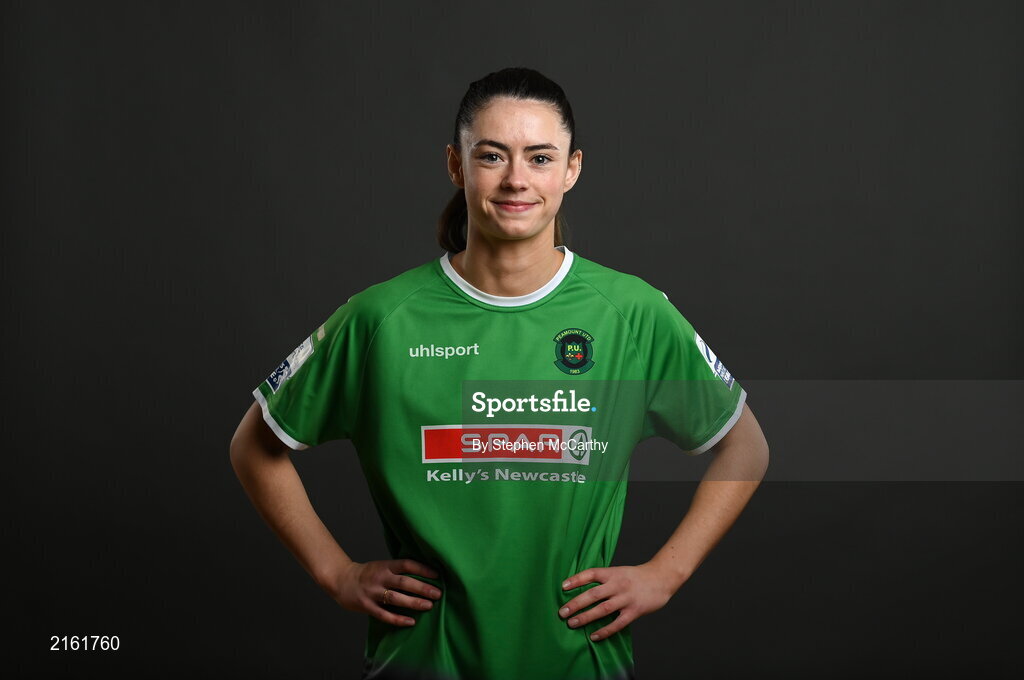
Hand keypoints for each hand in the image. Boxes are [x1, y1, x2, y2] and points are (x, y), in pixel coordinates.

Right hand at [326, 559, 442, 626]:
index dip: (422, 569)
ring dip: (413, 602)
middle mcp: (380, 578)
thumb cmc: (367, 574)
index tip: (437, 575)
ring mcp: (372, 592)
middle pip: (404, 582)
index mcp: (385, 566)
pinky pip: (384, 614)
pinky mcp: (366, 606)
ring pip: (396, 598)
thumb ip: (398, 571)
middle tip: (438, 594)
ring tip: (428, 606)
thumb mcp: (382, 566)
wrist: (341, 580)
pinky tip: (411, 621)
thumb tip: (424, 577)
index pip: (407, 564)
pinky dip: (398, 619)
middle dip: (422, 588)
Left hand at [558, 562, 679, 641]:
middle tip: (562, 612)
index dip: (577, 579)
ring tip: (572, 623)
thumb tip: (583, 590)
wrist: (661, 578)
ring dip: (586, 617)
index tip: (563, 587)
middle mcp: (618, 585)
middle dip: (576, 603)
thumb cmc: (636, 577)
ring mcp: (626, 598)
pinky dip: (605, 631)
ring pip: (603, 609)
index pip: (591, 574)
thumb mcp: (619, 572)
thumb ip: (604, 580)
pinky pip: (617, 623)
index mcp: (613, 573)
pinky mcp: (634, 611)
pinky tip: (594, 636)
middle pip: (593, 594)